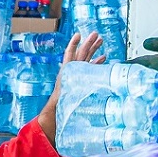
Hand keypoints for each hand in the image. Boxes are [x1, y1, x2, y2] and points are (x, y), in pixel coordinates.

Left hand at [36, 31, 103, 146]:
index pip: (70, 57)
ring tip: (100, 41)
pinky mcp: (80, 84)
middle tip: (96, 34)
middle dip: (88, 44)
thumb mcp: (59, 101)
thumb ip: (64, 94)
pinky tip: (102, 59)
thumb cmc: (56, 113)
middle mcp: (72, 75)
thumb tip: (71, 88)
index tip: (79, 35)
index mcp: (66, 76)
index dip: (74, 45)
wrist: (55, 122)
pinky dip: (96, 64)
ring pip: (86, 61)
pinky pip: (89, 71)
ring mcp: (76, 79)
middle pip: (81, 55)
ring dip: (93, 51)